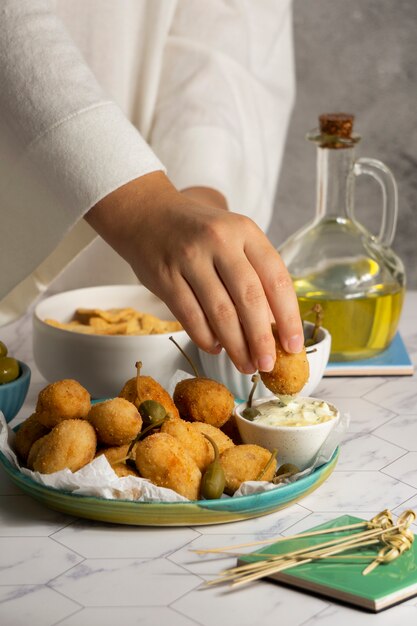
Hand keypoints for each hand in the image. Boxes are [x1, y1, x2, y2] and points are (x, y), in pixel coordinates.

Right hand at [85, 172, 303, 372]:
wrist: (146, 214)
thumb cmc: (199, 233)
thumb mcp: (233, 238)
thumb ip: (254, 274)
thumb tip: (274, 326)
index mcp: (245, 231)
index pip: (276, 279)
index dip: (288, 317)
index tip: (294, 346)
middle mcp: (219, 241)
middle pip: (249, 299)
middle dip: (262, 339)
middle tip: (268, 365)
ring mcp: (190, 258)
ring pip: (220, 313)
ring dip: (236, 346)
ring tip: (246, 365)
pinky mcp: (165, 276)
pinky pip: (190, 316)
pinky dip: (206, 338)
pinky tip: (216, 347)